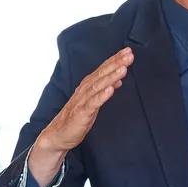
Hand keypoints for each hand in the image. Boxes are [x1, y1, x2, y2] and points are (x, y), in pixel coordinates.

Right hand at [30, 48, 133, 180]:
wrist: (58, 135)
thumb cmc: (76, 117)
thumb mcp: (94, 102)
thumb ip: (104, 89)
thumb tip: (118, 79)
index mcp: (88, 86)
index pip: (103, 69)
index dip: (115, 60)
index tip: (127, 51)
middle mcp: (85, 90)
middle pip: (102, 74)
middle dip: (116, 64)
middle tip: (129, 55)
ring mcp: (82, 101)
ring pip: (98, 86)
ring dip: (111, 76)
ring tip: (123, 69)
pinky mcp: (81, 113)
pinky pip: (93, 103)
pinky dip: (102, 95)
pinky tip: (111, 89)